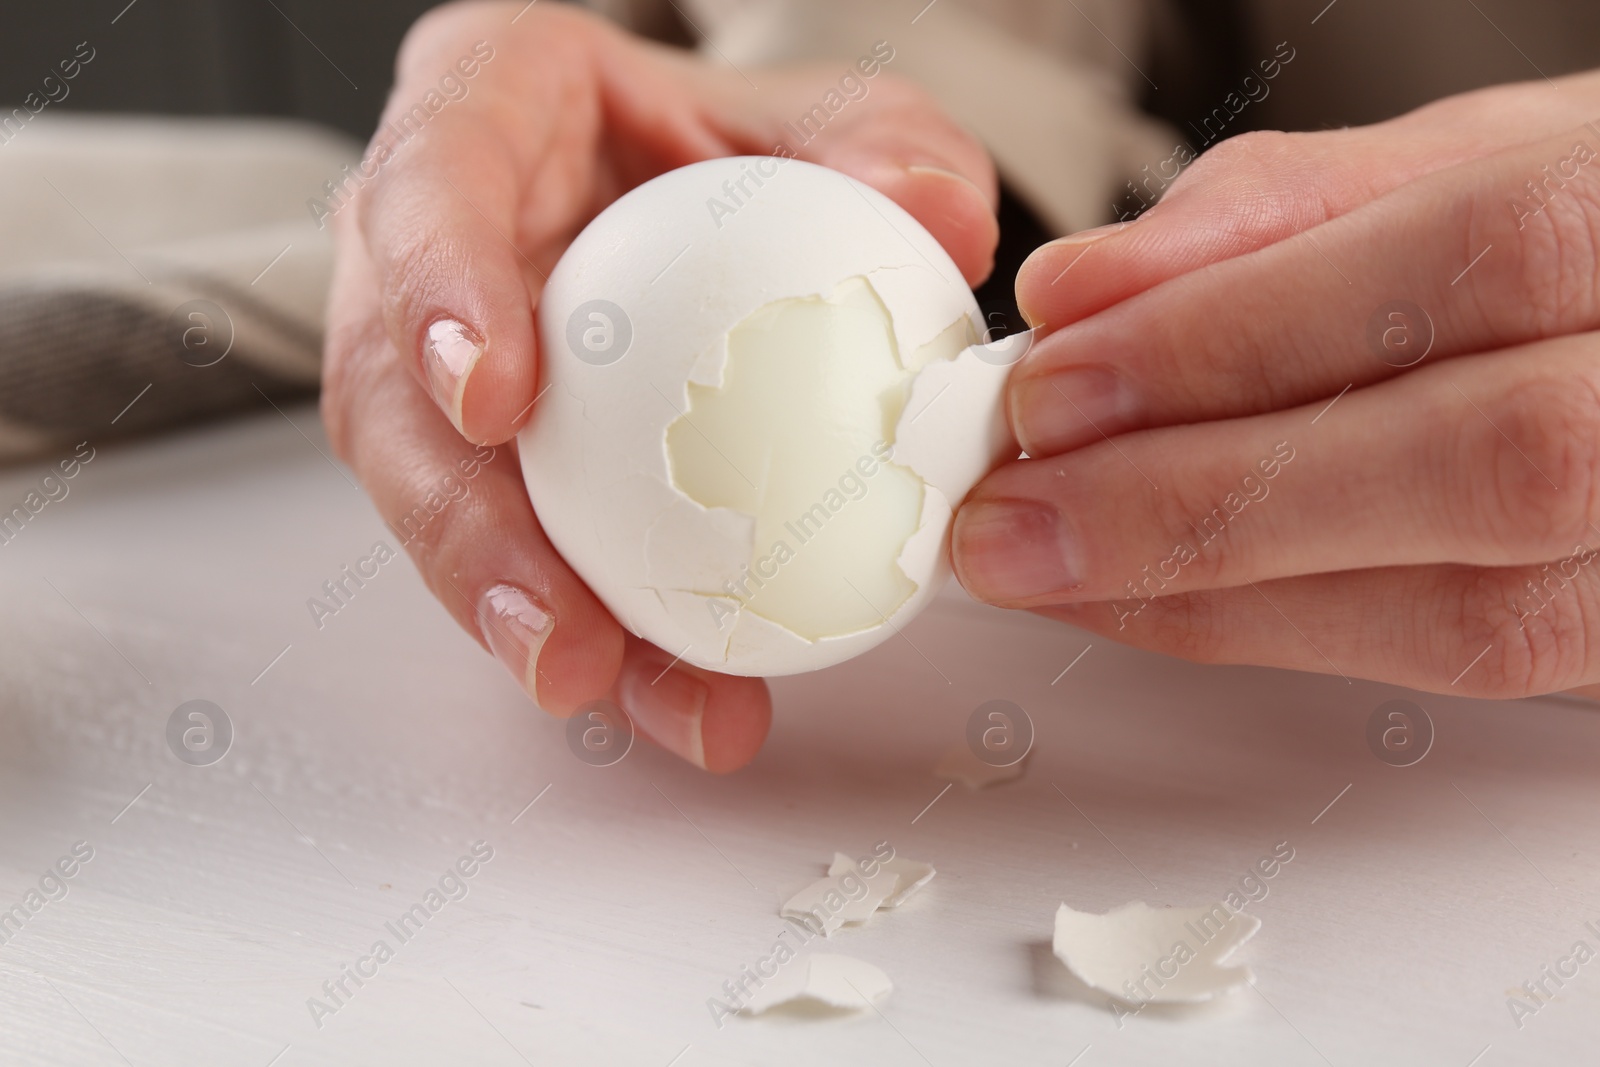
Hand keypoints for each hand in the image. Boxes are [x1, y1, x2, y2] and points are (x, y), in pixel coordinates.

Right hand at [321, 1, 997, 769]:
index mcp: (483, 108)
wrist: (704, 192)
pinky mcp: (487, 457)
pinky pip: (521, 545)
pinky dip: (596, 623)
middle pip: (393, 394)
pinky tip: (673, 684)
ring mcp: (439, 363)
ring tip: (632, 694)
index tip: (493, 401)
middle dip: (466, 532)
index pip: (428, 181)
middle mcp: (427, 248)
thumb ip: (881, 148)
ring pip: (440, 501)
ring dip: (528, 615)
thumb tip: (940, 220)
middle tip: (562, 637)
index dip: (438, 290)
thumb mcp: (828, 116)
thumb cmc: (735, 141)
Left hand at [954, 70, 1599, 698]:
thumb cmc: (1595, 225)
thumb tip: (1089, 288)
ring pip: (1472, 611)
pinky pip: (1455, 664)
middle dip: (1201, 492)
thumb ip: (1285, 210)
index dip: (1239, 335)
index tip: (1056, 379)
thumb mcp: (1473, 156)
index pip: (1465, 266)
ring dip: (1213, 593)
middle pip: (1476, 463)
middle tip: (1017, 504)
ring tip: (1049, 564)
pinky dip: (1270, 632)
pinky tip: (1150, 598)